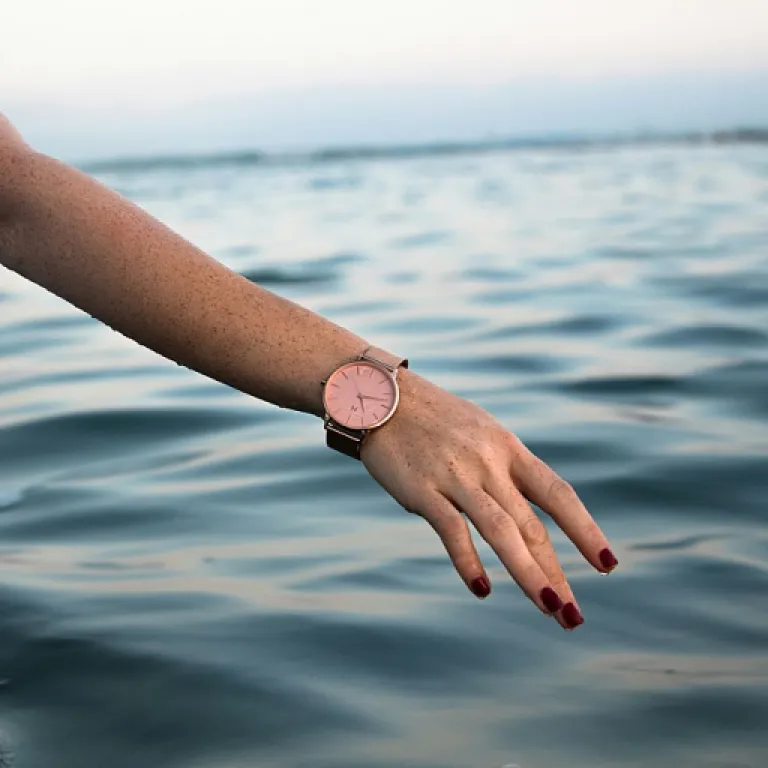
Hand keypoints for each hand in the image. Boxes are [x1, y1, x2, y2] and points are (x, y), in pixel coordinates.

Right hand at [361, 370, 616, 629]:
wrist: (381, 397)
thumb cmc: (433, 419)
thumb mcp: (480, 432)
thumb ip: (502, 469)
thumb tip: (521, 514)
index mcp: (509, 448)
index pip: (557, 494)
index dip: (585, 531)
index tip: (607, 565)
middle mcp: (490, 463)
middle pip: (532, 525)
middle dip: (556, 573)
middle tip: (573, 616)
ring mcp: (457, 476)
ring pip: (502, 530)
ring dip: (529, 574)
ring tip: (551, 608)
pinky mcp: (423, 488)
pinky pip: (452, 529)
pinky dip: (468, 561)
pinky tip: (482, 589)